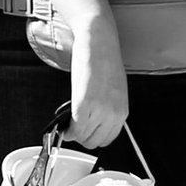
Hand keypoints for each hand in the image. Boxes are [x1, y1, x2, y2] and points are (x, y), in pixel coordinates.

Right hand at [61, 18, 128, 149]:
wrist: (99, 43)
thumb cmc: (105, 62)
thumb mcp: (114, 91)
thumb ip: (107, 109)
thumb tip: (93, 122)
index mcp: (122, 112)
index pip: (107, 139)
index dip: (93, 137)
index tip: (84, 132)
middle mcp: (113, 114)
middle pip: (94, 142)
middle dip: (81, 137)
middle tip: (73, 127)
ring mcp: (99, 110)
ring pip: (82, 137)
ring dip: (73, 133)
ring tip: (68, 123)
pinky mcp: (83, 104)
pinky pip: (74, 128)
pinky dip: (67, 130)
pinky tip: (64, 124)